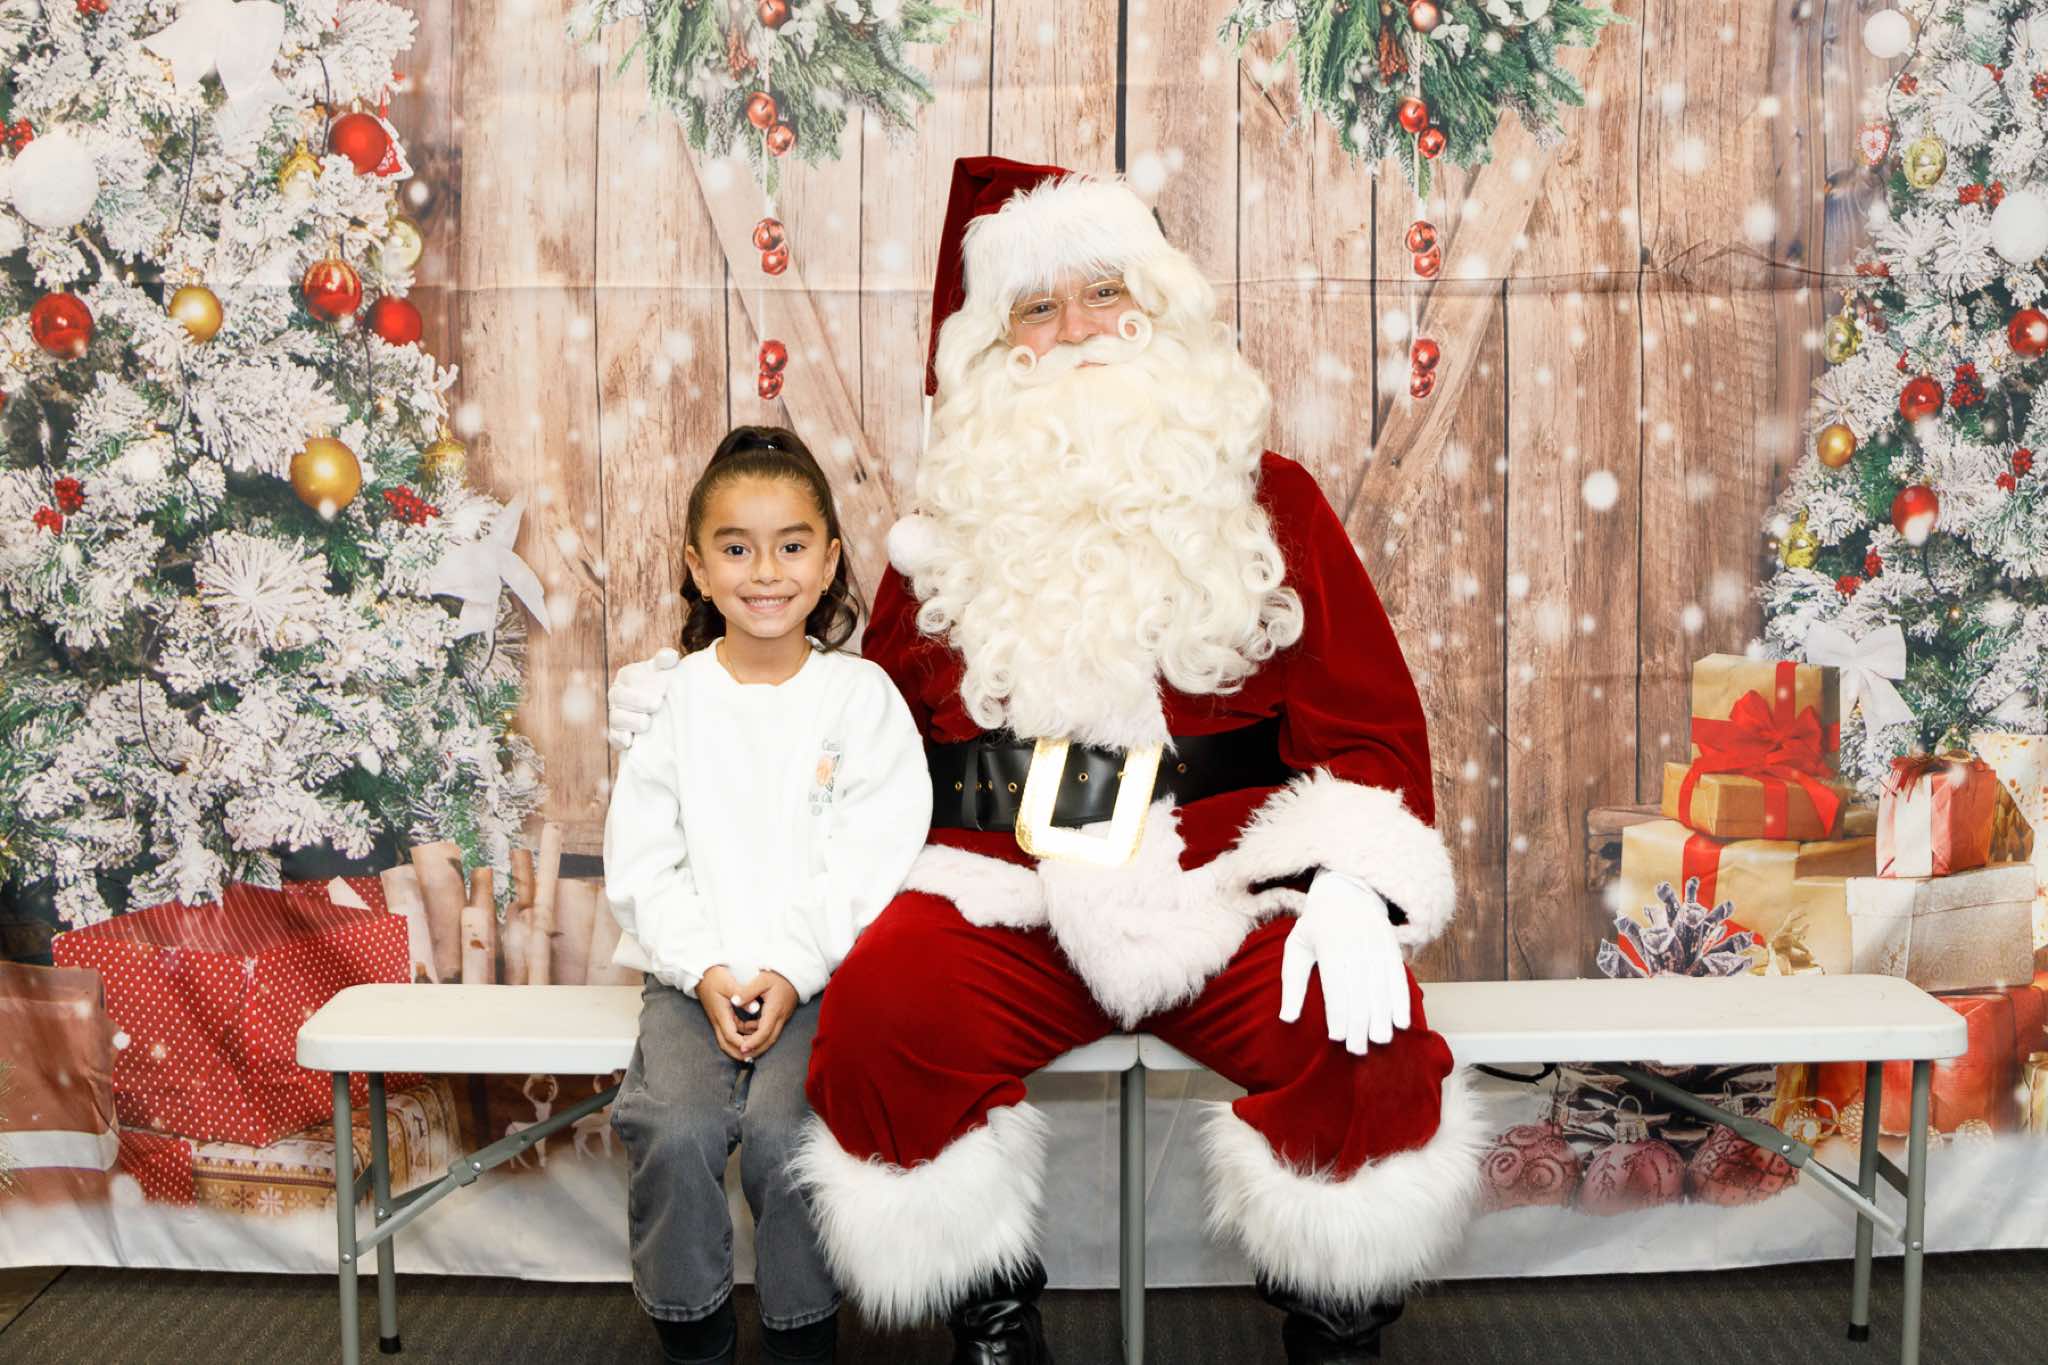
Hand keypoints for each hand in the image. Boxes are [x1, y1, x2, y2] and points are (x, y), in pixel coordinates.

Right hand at [607, 647, 680, 750]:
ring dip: (631, 721)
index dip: (644, 682)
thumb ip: (667, 661)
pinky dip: (620, 738)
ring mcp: (615, 715)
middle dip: (638, 700)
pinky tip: (630, 740)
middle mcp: (617, 694)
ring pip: (616, 717)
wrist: (665, 715)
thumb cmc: (664, 688)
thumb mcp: (667, 671)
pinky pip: (613, 737)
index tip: (663, 689)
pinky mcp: (617, 735)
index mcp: (627, 676)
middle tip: (657, 704)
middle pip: (619, 696)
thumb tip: (669, 657)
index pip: (630, 676)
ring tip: (647, 723)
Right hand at [696, 965, 751, 1061]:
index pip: (731, 1036)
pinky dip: (738, 1037)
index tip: (754, 1048)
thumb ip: (742, 996)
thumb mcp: (728, 983)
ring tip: (754, 1051)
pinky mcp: (719, 1016)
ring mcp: (717, 1019)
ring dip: (739, 1047)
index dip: (742, 1045)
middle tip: (752, 1059)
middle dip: (739, 1053)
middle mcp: (717, 1020)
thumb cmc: (714, 976)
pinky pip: (728, 1032)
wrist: (700, 972)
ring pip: (726, 1040)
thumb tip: (755, 1007)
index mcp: (720, 1014)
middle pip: (726, 1044)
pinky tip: (750, 1035)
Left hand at [731, 970, 798, 1060]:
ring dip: (758, 1045)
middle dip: (756, 1050)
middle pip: (769, 1040)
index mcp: (775, 1010)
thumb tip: (734, 1001)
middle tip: (742, 1056)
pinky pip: (771, 1032)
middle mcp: (780, 1018)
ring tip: (743, 1049)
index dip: (753, 1042)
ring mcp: (783, 1019)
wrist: (796, 974)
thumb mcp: (761, 980)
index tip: (742, 1048)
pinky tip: (748, 1034)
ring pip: (771, 1038)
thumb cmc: (778, 976)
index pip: (764, 1031)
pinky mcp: (781, 1018)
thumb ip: (747, 992)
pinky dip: (760, 1036)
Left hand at [1278, 870, 1409, 1055]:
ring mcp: (1377, 945)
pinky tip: (1402, 1023)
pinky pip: (1398, 977)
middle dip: (1360, 1023)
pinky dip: (1402, 1001)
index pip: (1335, 986)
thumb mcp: (1296, 946)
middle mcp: (1355, 945)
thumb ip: (1291, 983)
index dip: (1338, 1013)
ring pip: (1381, 987)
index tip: (1337, 1038)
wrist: (1348, 888)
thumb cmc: (1315, 925)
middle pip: (1360, 991)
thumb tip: (1287, 1019)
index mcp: (1329, 945)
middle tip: (1357, 1050)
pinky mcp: (1392, 947)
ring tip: (1379, 1041)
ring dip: (1382, 1017)